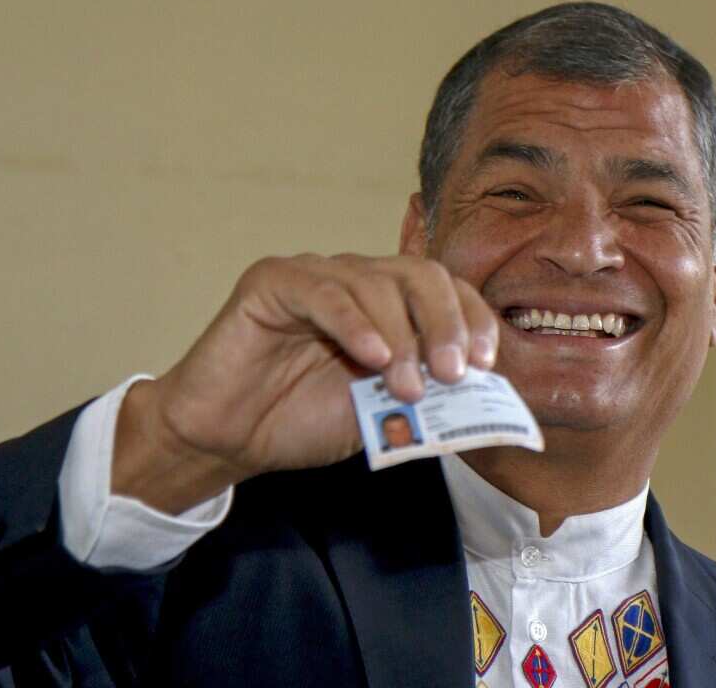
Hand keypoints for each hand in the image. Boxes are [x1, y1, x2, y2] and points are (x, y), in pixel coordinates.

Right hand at [113, 254, 497, 511]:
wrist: (231, 439)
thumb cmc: (302, 421)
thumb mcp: (383, 412)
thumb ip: (427, 394)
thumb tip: (484, 394)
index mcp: (388, 304)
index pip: (446, 289)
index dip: (472, 319)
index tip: (485, 363)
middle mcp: (355, 280)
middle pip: (419, 275)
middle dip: (446, 323)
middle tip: (452, 373)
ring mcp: (314, 276)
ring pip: (374, 283)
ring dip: (401, 336)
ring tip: (406, 386)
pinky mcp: (272, 282)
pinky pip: (322, 292)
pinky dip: (354, 323)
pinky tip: (371, 358)